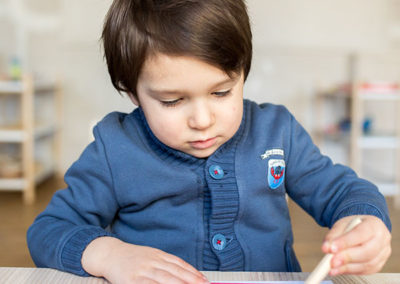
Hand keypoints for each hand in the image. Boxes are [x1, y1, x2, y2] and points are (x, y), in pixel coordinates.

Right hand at [82, 236, 209, 283]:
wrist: (110, 254)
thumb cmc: (132, 257)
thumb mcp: (151, 255)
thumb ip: (166, 263)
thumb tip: (185, 272)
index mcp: (158, 255)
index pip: (179, 264)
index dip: (193, 273)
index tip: (204, 280)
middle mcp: (152, 261)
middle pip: (175, 273)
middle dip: (191, 281)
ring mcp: (142, 271)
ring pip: (165, 280)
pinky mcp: (133, 280)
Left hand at [322, 215, 390, 275]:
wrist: (362, 228)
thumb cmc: (353, 226)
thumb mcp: (341, 225)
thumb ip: (333, 235)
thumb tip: (326, 249)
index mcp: (374, 224)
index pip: (360, 233)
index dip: (346, 242)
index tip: (332, 249)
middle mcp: (382, 239)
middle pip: (367, 251)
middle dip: (347, 257)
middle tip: (332, 262)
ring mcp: (383, 253)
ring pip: (368, 264)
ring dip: (347, 267)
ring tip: (332, 267)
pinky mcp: (379, 264)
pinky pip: (365, 271)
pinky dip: (350, 271)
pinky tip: (339, 269)